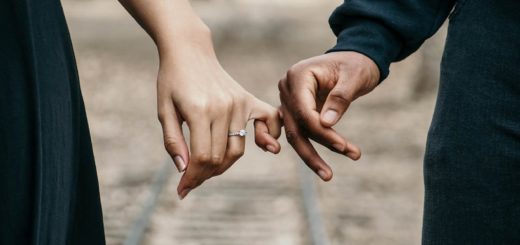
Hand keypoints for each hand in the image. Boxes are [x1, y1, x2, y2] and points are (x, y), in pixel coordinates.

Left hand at [157, 38, 280, 198]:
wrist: (189, 51)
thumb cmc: (172, 81)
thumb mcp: (164, 110)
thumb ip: (173, 141)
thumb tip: (184, 169)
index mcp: (199, 110)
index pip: (202, 157)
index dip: (192, 178)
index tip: (182, 190)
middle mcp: (223, 108)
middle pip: (220, 157)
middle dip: (204, 175)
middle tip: (191, 179)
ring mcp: (239, 103)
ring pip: (238, 148)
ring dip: (223, 164)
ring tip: (207, 167)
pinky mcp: (248, 99)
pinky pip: (268, 121)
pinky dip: (269, 137)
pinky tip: (265, 147)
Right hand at [278, 51, 378, 180]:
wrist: (355, 58)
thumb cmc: (356, 64)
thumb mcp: (354, 77)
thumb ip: (340, 98)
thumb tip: (326, 124)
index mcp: (297, 76)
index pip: (304, 111)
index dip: (321, 132)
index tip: (343, 146)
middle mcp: (287, 88)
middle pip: (295, 127)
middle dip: (312, 152)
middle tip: (329, 175)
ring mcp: (288, 100)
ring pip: (295, 134)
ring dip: (311, 155)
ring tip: (328, 174)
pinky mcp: (295, 110)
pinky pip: (297, 132)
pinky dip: (306, 147)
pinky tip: (314, 165)